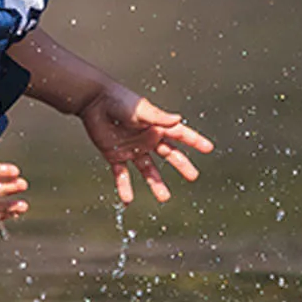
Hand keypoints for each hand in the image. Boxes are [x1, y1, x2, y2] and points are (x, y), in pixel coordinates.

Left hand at [78, 86, 214, 203]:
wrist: (93, 102)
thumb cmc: (117, 101)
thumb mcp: (139, 110)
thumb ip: (157, 117)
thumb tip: (178, 119)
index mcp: (155, 126)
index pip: (179, 134)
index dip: (194, 140)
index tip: (209, 148)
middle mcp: (147, 139)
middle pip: (168, 154)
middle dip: (181, 165)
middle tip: (193, 176)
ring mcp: (132, 149)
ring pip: (148, 170)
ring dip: (155, 183)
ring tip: (164, 198)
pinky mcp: (115, 155)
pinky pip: (122, 174)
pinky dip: (124, 187)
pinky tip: (127, 200)